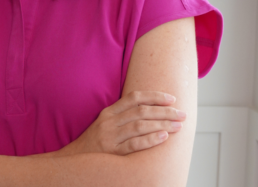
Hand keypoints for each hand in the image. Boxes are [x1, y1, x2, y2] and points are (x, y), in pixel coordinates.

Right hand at [58, 91, 185, 156]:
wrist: (75, 161)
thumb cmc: (95, 143)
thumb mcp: (105, 124)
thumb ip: (123, 116)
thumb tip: (150, 111)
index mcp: (109, 112)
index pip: (134, 98)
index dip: (154, 96)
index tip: (171, 98)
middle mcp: (109, 121)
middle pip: (141, 111)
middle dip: (164, 111)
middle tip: (181, 113)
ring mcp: (110, 137)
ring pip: (140, 125)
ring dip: (162, 124)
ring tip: (178, 126)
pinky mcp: (113, 153)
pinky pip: (135, 144)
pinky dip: (150, 139)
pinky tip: (163, 137)